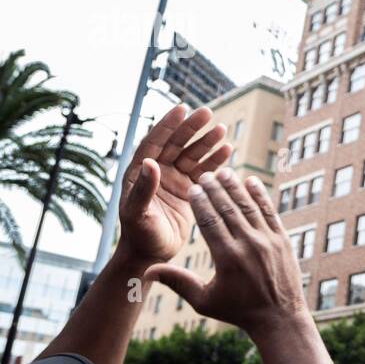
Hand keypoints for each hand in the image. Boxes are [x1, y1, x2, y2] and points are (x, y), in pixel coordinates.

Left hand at [117, 105, 231, 267]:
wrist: (151, 254)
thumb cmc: (139, 235)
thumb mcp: (137, 213)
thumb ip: (143, 189)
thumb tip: (151, 163)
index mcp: (139, 173)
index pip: (154, 142)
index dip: (167, 125)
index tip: (182, 109)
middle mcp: (157, 172)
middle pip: (176, 144)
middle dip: (191, 128)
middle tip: (207, 113)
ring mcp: (174, 180)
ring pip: (192, 155)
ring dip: (206, 142)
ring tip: (222, 129)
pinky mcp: (190, 190)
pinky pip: (204, 171)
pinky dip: (215, 161)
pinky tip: (227, 150)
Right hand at [143, 168, 306, 335]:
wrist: (279, 318)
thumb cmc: (238, 311)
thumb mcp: (204, 301)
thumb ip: (177, 282)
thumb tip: (147, 271)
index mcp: (227, 258)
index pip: (210, 222)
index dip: (200, 202)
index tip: (192, 188)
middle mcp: (249, 245)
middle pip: (228, 209)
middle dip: (215, 189)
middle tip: (204, 175)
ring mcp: (268, 241)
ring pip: (249, 206)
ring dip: (236, 188)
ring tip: (224, 172)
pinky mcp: (283, 240)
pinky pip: (269, 212)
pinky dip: (260, 196)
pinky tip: (251, 182)